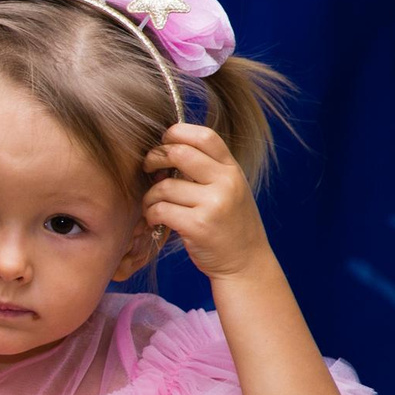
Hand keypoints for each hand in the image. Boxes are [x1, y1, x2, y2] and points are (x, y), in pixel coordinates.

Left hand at [142, 125, 268, 277]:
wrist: (245, 262)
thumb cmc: (229, 223)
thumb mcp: (227, 189)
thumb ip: (205, 168)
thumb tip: (163, 148)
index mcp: (232, 169)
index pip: (204, 135)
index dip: (176, 133)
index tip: (163, 144)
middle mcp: (226, 183)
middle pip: (178, 153)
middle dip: (154, 158)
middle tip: (150, 170)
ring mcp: (214, 204)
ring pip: (163, 186)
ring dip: (150, 197)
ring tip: (155, 206)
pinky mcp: (199, 226)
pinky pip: (160, 209)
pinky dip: (151, 215)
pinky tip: (157, 220)